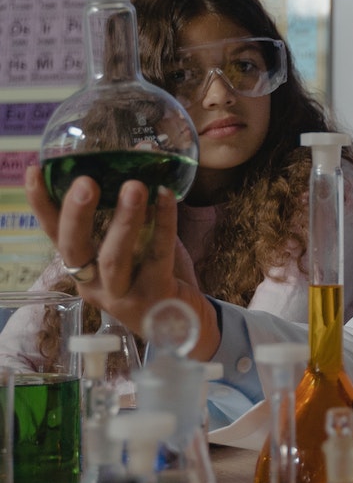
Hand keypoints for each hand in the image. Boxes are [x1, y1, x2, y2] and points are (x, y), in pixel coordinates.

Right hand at [25, 167, 219, 359]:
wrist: (188, 323)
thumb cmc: (159, 276)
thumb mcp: (140, 243)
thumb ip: (134, 212)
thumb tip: (139, 159)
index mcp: (84, 269)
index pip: (56, 235)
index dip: (43, 206)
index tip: (34, 172)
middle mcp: (94, 284)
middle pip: (74, 249)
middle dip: (77, 214)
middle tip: (86, 182)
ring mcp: (122, 295)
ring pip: (114, 258)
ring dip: (124, 220)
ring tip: (134, 186)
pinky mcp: (154, 297)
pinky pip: (157, 257)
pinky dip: (164, 224)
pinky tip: (167, 198)